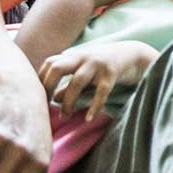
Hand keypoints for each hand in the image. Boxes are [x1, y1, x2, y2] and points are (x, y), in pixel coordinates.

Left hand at [38, 40, 156, 122]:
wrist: (135, 54)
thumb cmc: (104, 66)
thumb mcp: (85, 73)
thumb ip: (68, 84)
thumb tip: (51, 98)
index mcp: (74, 56)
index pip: (49, 64)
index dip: (40, 80)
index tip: (38, 97)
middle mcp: (83, 57)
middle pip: (57, 67)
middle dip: (47, 86)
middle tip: (45, 106)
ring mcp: (97, 64)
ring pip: (76, 81)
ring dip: (68, 101)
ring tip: (65, 116)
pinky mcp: (112, 73)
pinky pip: (101, 91)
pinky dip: (94, 105)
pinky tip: (89, 118)